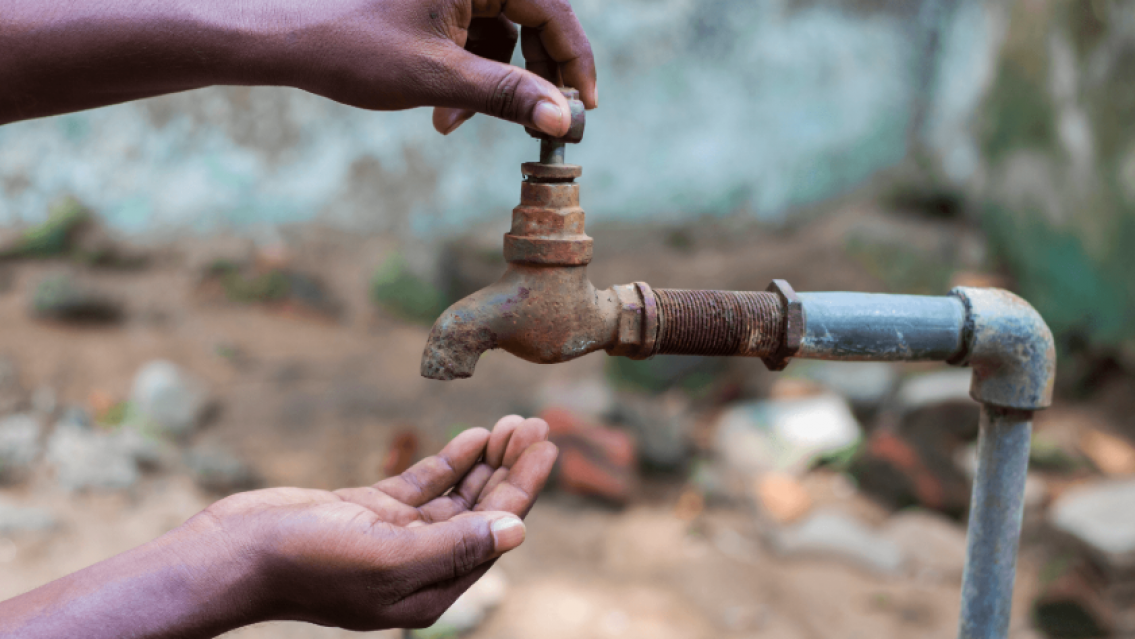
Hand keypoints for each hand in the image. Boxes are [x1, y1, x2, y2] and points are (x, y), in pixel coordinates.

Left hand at [1, 0, 595, 130]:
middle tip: (537, 124)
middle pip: (534, 20)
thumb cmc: (355, 48)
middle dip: (531, 77)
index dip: (574, 62)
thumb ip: (509, 96)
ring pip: (504, 35)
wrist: (285, 40)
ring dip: (493, 84)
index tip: (584, 107)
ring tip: (454, 123)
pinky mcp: (436, 4)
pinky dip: (469, 75)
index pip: (554, 10)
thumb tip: (565, 120)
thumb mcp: (440, 78)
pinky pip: (476, 37)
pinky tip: (441, 111)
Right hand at [191, 415, 554, 630]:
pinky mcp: (372, 512)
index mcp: (430, 589)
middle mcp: (420, 565)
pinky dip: (452, 460)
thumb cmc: (306, 564)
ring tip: (515, 422)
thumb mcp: (387, 558)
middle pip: (482, 512)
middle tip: (539, 425)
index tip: (547, 448)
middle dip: (512, 469)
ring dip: (487, 460)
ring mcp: (396, 536)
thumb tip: (517, 531)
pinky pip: (425, 484)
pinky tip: (475, 436)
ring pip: (458, 495)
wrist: (234, 553)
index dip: (524, 489)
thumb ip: (454, 546)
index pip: (493, 533)